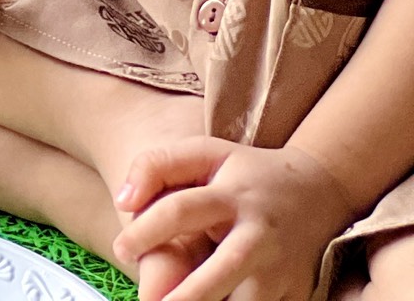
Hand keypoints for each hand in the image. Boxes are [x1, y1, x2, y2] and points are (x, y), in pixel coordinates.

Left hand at [113, 138, 360, 300]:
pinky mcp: (297, 293)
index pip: (182, 210)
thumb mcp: (203, 154)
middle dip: (187, 295)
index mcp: (231, 196)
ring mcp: (282, 269)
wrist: (318, 192)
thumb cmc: (244, 173)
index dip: (146, 231)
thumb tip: (123, 202)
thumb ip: (155, 167)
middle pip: (222, 270)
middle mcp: (259, 235)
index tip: (121, 249)